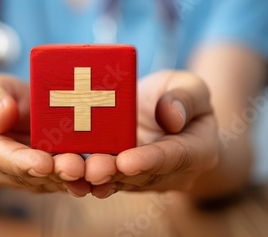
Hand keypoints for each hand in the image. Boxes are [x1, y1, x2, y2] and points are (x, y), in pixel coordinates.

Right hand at [0, 74, 90, 196]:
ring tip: (94, 172)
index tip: (42, 163)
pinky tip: (104, 171)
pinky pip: (63, 178)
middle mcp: (0, 168)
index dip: (20, 161)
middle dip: (54, 173)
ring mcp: (24, 175)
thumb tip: (2, 115)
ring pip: (49, 181)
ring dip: (73, 179)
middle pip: (28, 174)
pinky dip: (83, 176)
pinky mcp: (46, 175)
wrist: (2, 121)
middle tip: (77, 169)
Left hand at [86, 71, 219, 197]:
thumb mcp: (192, 86)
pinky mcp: (125, 177)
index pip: (174, 157)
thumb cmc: (179, 95)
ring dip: (96, 178)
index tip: (126, 160)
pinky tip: (68, 173)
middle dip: (115, 173)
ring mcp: (148, 178)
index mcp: (199, 150)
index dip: (149, 160)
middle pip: (143, 175)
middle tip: (92, 169)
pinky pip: (107, 178)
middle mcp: (173, 172)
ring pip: (121, 181)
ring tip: (75, 172)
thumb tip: (172, 116)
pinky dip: (86, 176)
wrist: (164, 113)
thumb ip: (187, 98)